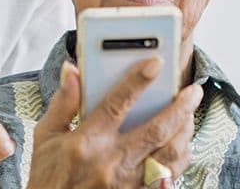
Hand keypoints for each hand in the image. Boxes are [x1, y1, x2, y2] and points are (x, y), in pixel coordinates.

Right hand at [27, 58, 203, 188]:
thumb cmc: (48, 177)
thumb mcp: (46, 136)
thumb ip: (62, 102)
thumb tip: (71, 71)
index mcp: (86, 142)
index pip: (117, 104)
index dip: (138, 81)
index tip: (156, 63)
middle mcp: (110, 162)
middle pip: (155, 130)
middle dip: (179, 108)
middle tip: (193, 91)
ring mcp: (126, 182)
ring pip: (169, 155)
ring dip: (184, 133)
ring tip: (189, 115)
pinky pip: (167, 177)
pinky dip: (179, 159)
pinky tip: (181, 144)